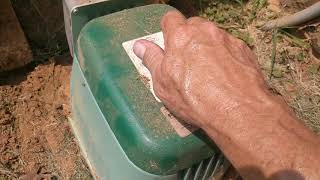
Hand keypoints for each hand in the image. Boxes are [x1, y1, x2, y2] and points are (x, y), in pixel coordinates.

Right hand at [133, 11, 272, 128]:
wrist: (237, 111)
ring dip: (207, 47)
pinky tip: (224, 75)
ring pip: (212, 36)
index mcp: (181, 36)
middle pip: (193, 26)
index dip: (168, 29)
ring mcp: (226, 39)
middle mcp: (205, 31)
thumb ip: (151, 59)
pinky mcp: (244, 49)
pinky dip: (225, 56)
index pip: (170, 18)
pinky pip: (229, 47)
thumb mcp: (163, 83)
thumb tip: (140, 46)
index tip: (168, 43)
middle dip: (188, 38)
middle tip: (187, 61)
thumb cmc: (196, 99)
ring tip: (207, 72)